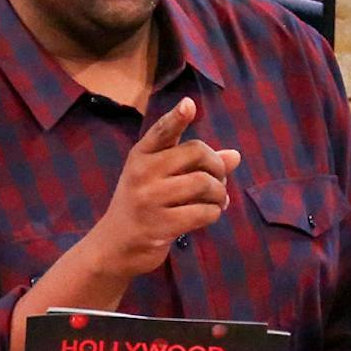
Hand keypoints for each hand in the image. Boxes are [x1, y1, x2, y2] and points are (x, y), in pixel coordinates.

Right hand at [87, 98, 242, 278]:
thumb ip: (195, 165)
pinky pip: (203, 212)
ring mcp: (149, 199)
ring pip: (204, 184)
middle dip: (217, 167)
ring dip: (220, 194)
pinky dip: (214, 213)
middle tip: (219, 181)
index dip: (177, 118)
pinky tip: (208, 215)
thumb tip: (235, 156)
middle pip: (196, 153)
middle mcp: (143, 172)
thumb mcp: (160, 179)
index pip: (161, 131)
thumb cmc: (144, 205)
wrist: (115, 246)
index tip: (189, 105)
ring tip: (218, 201)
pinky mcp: (159, 225)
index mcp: (141, 155)